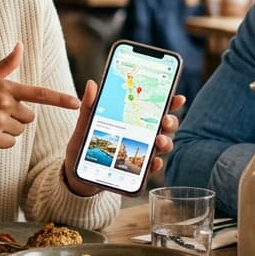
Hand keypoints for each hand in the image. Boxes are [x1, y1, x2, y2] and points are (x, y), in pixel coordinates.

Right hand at [0, 43, 80, 152]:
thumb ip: (6, 65)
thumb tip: (20, 46)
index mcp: (5, 87)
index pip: (38, 93)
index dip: (59, 99)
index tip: (76, 102)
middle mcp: (3, 103)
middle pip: (30, 117)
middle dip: (17, 117)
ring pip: (20, 130)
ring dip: (8, 130)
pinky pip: (10, 143)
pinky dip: (0, 141)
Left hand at [60, 79, 184, 196]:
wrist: (77, 171)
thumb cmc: (84, 144)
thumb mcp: (85, 123)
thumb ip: (90, 105)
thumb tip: (91, 84)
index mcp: (133, 119)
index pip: (155, 108)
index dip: (169, 102)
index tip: (177, 97)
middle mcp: (142, 135)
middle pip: (164, 126)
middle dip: (170, 121)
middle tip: (166, 119)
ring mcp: (141, 152)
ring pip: (162, 145)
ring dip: (165, 142)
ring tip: (159, 140)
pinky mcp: (136, 170)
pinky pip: (150, 167)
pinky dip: (154, 164)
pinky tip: (153, 162)